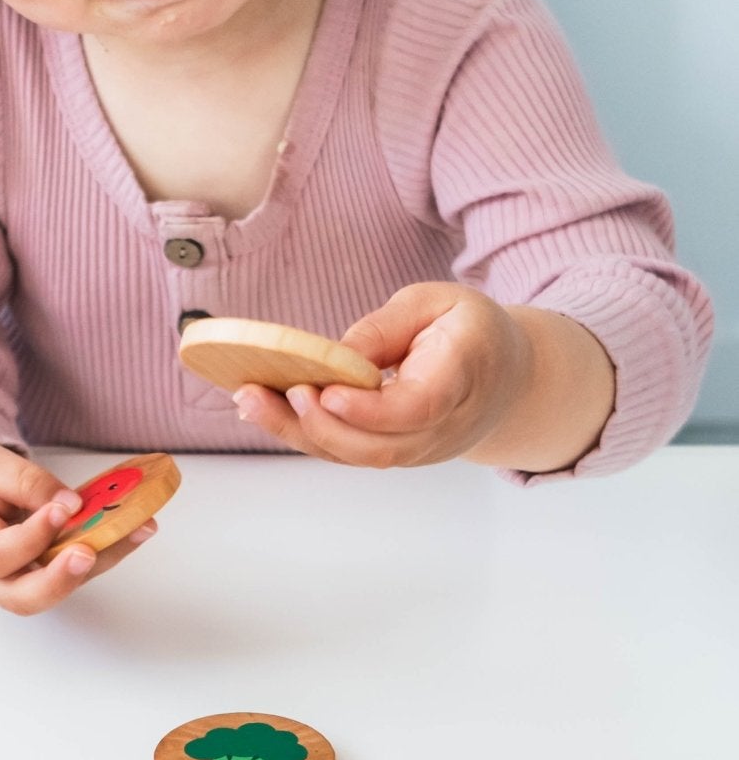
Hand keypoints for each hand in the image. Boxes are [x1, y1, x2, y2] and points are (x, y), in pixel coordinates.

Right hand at [0, 441, 156, 614]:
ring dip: (101, 562)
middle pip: (22, 598)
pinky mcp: (46, 574)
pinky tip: (137, 526)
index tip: (61, 509)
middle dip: (60, 580)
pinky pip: (77, 571)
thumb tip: (70, 503)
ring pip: (58, 589)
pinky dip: (109, 550)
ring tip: (138, 528)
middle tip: (89, 553)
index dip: (30, 538)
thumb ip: (22, 480)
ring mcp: (19, 580)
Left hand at [233, 283, 533, 468]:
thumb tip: (336, 353)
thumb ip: (388, 326)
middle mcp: (442, 426)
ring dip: (299, 433)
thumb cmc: (468, 332)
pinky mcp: (396, 455)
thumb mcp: (437, 303)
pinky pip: (347, 453)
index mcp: (462, 377)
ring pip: (356, 456)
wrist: (508, 379)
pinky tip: (262, 409)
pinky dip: (303, 434)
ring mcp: (420, 450)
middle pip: (380, 446)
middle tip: (276, 392)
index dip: (372, 408)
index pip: (418, 407)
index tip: (328, 393)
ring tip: (250, 400)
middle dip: (321, 425)